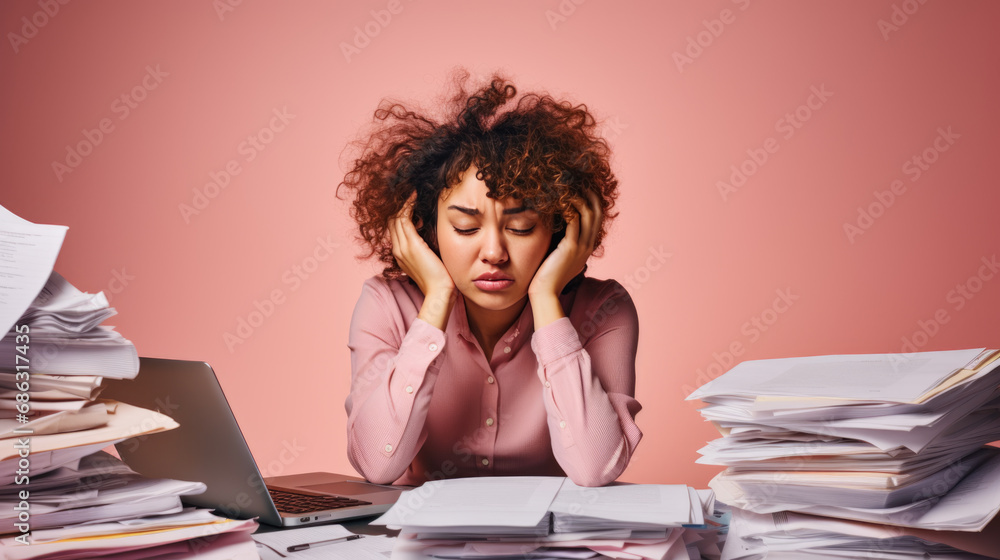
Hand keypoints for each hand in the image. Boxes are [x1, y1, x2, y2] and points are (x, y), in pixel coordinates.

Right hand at [389, 192, 455, 328]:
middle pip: (392, 220)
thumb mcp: (431, 260)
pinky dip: (407, 205)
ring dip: (403, 201)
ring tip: (411, 190)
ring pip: (396, 217)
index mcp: (401, 254)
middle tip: (408, 190)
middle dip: (399, 204)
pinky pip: (404, 218)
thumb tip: (433, 237)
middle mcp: (398, 249)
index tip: (410, 200)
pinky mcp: (411, 245)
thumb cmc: (440, 279)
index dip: (400, 212)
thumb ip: (428, 248)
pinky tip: (414, 195)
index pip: (396, 228)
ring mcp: (402, 247)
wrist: (439, 293)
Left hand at [528, 189, 601, 298]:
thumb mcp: (558, 254)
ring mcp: (581, 246)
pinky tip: (560, 199)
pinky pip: (574, 220)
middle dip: (590, 194)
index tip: (582, 188)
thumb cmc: (546, 274)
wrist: (545, 292)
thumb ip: (561, 239)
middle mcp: (588, 245)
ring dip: (579, 197)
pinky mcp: (570, 247)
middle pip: (597, 212)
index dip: (592, 202)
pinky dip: (569, 207)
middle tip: (579, 181)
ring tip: (568, 185)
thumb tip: (554, 223)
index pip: (596, 218)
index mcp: (587, 246)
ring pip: (588, 213)